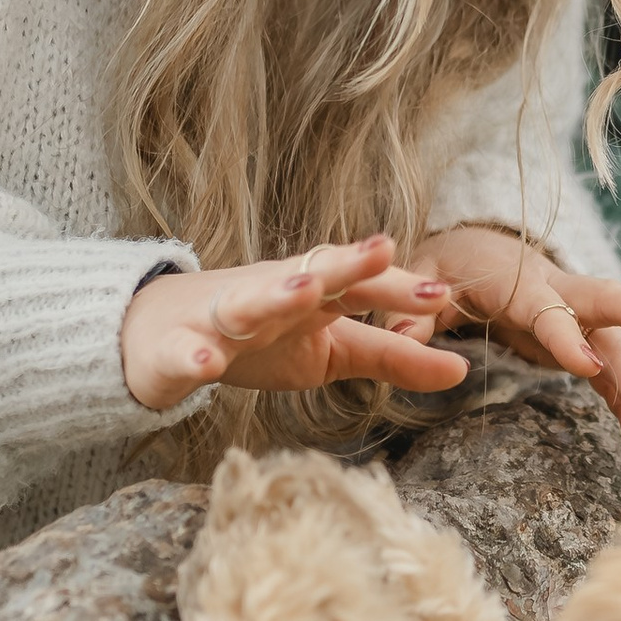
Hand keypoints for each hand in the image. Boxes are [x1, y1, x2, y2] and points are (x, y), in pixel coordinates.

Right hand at [121, 238, 471, 416]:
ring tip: (304, 291)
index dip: (397, 288)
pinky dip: (194, 354)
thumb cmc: (258, 338)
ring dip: (275, 295)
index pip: (358, 286)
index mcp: (309, 293)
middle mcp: (267, 295)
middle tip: (383, 251)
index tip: (443, 294)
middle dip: (345, 264)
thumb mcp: (332, 350)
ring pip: (247, 303)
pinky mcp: (175, 350)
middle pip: (308, 275)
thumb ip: (394, 355)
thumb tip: (464, 369)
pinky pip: (184, 352)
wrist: (155, 336)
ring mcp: (218, 319)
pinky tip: (208, 362)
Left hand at [415, 225, 620, 450]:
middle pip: (607, 302)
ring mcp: (578, 317)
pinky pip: (611, 372)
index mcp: (519, 279)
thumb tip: (398, 335)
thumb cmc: (449, 264)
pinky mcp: (583, 341)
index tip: (588, 367)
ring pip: (618, 345)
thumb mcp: (422, 278)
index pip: (546, 309)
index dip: (566, 337)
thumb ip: (412, 308)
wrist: (480, 248)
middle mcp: (558, 293)